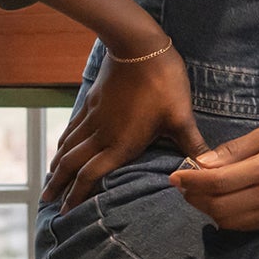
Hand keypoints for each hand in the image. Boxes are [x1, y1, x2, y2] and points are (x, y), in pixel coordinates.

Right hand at [43, 46, 208, 211]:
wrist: (138, 45)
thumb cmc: (163, 82)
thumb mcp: (181, 116)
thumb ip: (192, 145)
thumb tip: (211, 170)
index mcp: (121, 143)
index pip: (92, 175)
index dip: (78, 195)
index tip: (67, 213)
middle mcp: (101, 134)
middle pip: (73, 165)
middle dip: (59, 186)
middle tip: (47, 203)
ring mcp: (94, 118)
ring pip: (68, 147)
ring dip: (57, 166)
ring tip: (49, 181)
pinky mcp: (93, 103)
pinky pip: (72, 128)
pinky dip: (63, 142)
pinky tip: (60, 147)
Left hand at [171, 124, 258, 230]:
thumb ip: (234, 150)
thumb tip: (202, 164)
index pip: (218, 182)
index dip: (192, 181)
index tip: (175, 176)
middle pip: (218, 206)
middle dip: (195, 197)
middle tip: (184, 184)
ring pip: (227, 221)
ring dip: (207, 209)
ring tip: (200, 193)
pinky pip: (242, 226)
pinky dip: (224, 217)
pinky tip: (221, 202)